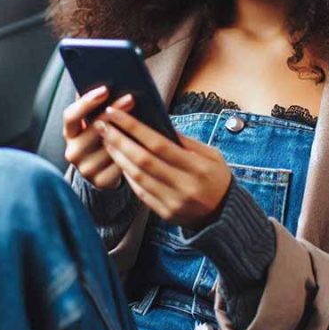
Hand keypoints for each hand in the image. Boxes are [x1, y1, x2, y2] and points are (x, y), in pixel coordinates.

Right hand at [62, 87, 135, 188]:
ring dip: (127, 132)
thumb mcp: (94, 120)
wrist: (100, 171)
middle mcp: (73, 151)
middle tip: (131, 98)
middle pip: (94, 129)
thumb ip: (95, 104)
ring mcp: (86, 169)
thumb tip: (107, 77)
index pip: (70, 116)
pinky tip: (145, 142)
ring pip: (110, 146)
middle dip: (114, 112)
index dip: (87, 102)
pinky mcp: (100, 182)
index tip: (105, 89)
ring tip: (143, 118)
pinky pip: (120, 164)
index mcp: (69, 133)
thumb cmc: (101, 137)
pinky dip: (133, 152)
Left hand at [96, 106, 232, 229]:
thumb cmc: (217, 178)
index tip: (116, 113)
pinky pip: (140, 192)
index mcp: (197, 168)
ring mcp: (172, 202)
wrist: (225, 216)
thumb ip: (187, 142)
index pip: (159, 144)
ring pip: (137, 177)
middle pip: (143, 160)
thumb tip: (160, 124)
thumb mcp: (211, 155)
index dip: (134, 128)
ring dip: (118, 157)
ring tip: (106, 140)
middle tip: (103, 124)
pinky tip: (119, 161)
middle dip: (119, 140)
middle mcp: (183, 186)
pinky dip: (128, 175)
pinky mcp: (164, 214)